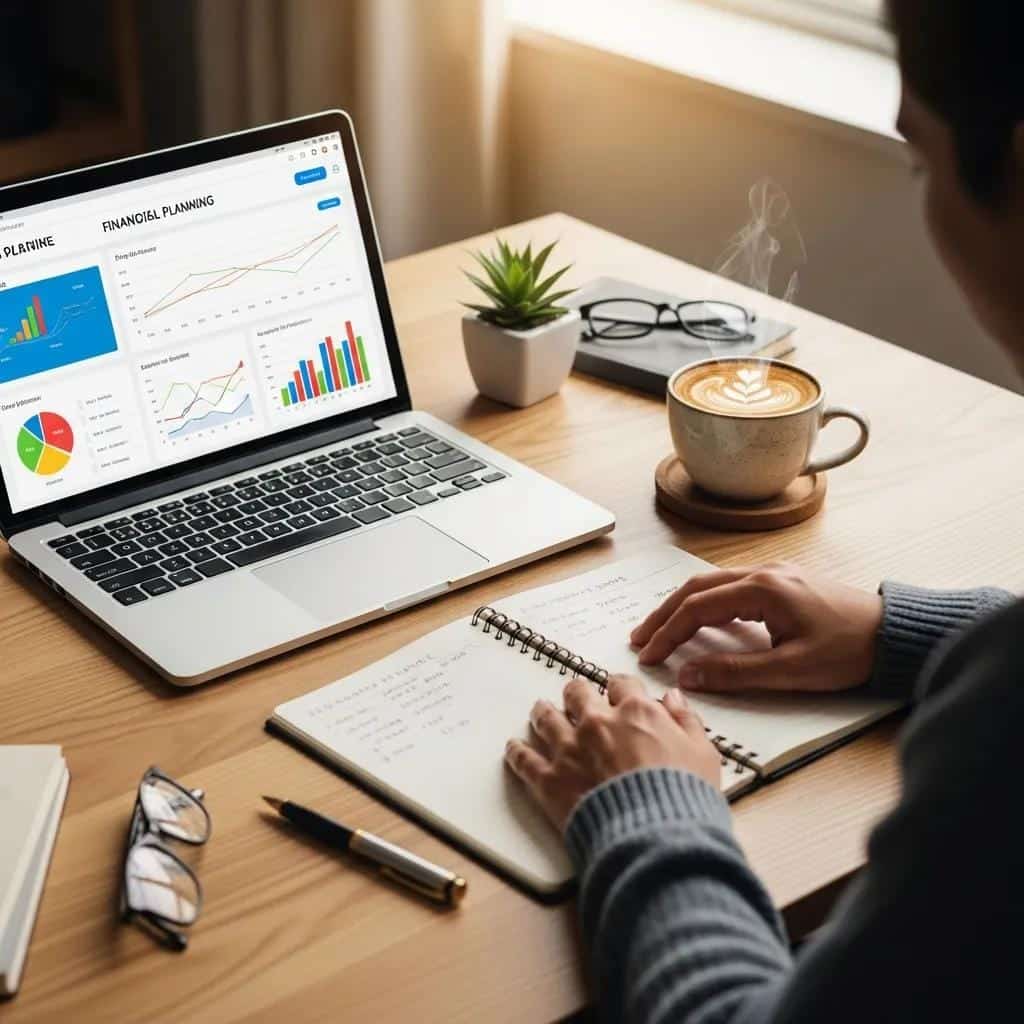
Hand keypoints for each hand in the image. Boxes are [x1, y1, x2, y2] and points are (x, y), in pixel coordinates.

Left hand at [504, 674, 720, 831]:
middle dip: (577, 694)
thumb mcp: (703, 754)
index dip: (619, 687)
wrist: (656, 838)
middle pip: (578, 695)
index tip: (616, 690)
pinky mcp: (549, 781)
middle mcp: (598, 723)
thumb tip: (674, 699)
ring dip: (543, 713)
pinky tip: (513, 748)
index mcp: (636, 713)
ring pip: (547, 719)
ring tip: (540, 711)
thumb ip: (686, 721)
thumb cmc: (684, 799)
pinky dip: (517, 752)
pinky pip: (524, 760)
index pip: (622, 685)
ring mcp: (569, 750)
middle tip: (575, 696)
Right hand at [630, 562, 882, 692]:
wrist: (895, 634)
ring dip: (682, 606)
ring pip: (712, 584)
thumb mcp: (791, 671)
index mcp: (763, 589)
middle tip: (640, 639)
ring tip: (660, 630)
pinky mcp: (782, 582)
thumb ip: (735, 672)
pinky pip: (730, 586)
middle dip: (664, 614)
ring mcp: (773, 574)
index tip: (648, 656)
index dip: (667, 633)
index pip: (697, 607)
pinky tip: (699, 620)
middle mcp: (763, 573)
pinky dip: (705, 603)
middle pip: (697, 588)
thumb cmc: (849, 652)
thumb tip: (688, 676)